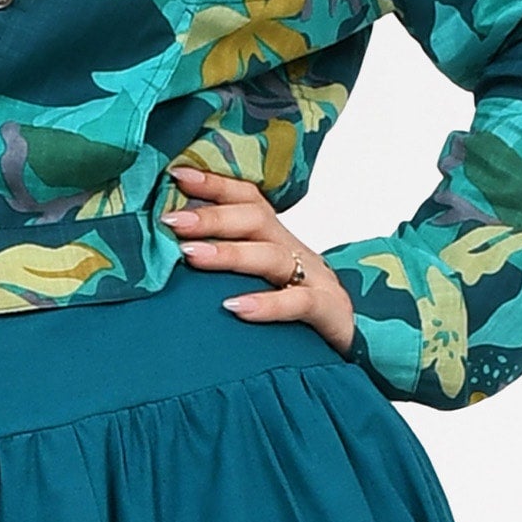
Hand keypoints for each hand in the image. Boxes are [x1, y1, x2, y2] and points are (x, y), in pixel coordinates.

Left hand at [162, 165, 355, 355]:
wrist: (353, 346)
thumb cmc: (294, 313)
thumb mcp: (259, 281)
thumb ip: (224, 266)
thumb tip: (168, 251)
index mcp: (276, 238)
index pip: (248, 199)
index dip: (215, 184)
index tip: (177, 175)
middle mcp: (295, 251)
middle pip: (256, 220)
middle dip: (211, 217)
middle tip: (171, 221)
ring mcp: (314, 279)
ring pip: (272, 257)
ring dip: (229, 254)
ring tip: (191, 255)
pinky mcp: (328, 311)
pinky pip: (298, 303)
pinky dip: (266, 304)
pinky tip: (234, 307)